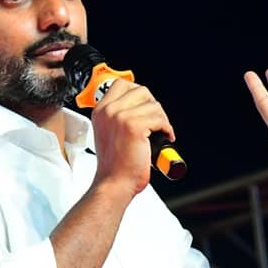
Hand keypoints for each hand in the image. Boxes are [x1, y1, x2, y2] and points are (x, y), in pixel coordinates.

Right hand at [90, 77, 174, 195]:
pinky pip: (160, 119)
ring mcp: (120, 117)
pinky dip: (167, 129)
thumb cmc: (114, 164)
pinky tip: (165, 137)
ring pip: (153, 105)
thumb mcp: (108, 133)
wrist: (114, 182)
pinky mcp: (134, 127)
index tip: (144, 106)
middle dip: (152, 105)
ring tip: (159, 132)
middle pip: (140, 90)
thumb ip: (116, 116)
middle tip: (155, 121)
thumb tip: (138, 106)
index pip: (121, 84)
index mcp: (100, 111)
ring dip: (161, 119)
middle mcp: (108, 111)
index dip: (138, 93)